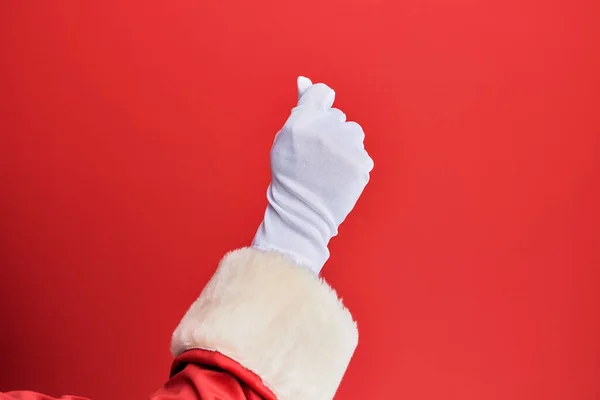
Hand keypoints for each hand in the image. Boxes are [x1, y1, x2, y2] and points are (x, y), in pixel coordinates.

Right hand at [252, 77, 373, 273]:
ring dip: (344, 145)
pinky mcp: (362, 163)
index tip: (314, 126)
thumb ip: (301, 106)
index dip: (318, 108)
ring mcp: (346, 146)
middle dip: (329, 131)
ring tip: (329, 167)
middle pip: (338, 116)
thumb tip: (304, 79)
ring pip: (353, 132)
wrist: (302, 213)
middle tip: (315, 157)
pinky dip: (353, 164)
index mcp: (301, 120)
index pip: (322, 93)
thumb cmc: (290, 174)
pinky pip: (361, 153)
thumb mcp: (286, 138)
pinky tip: (338, 177)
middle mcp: (325, 129)